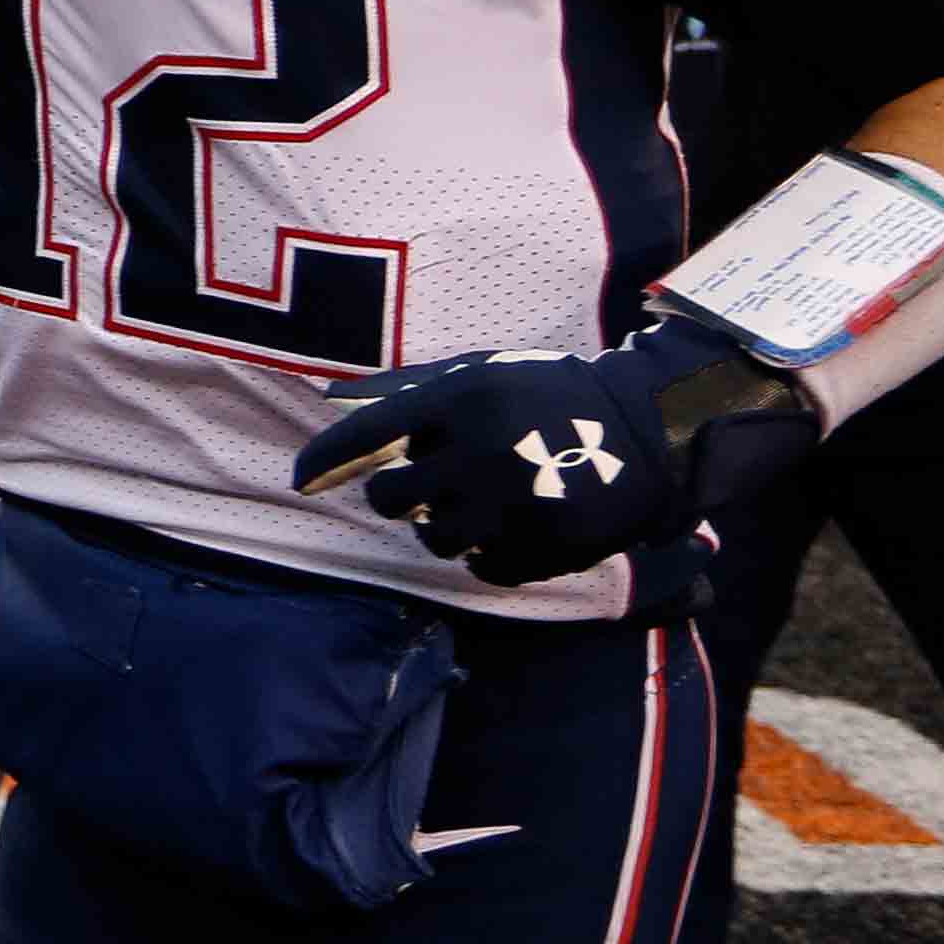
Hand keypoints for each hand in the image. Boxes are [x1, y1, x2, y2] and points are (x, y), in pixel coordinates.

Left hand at [290, 316, 816, 593]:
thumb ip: (417, 395)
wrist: (642, 432)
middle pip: (392, 498)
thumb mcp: (485, 375)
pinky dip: (487, 553)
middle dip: (398, 496)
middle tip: (422, 489)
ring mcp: (508, 505)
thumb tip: (334, 406)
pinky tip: (514, 526)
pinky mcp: (536, 548)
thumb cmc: (548, 396)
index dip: (327, 459)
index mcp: (461, 399)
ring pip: (434, 541)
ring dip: (443, 528)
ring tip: (477, 506)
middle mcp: (478, 451)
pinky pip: (479, 568)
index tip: (301, 477)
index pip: (369, 433)